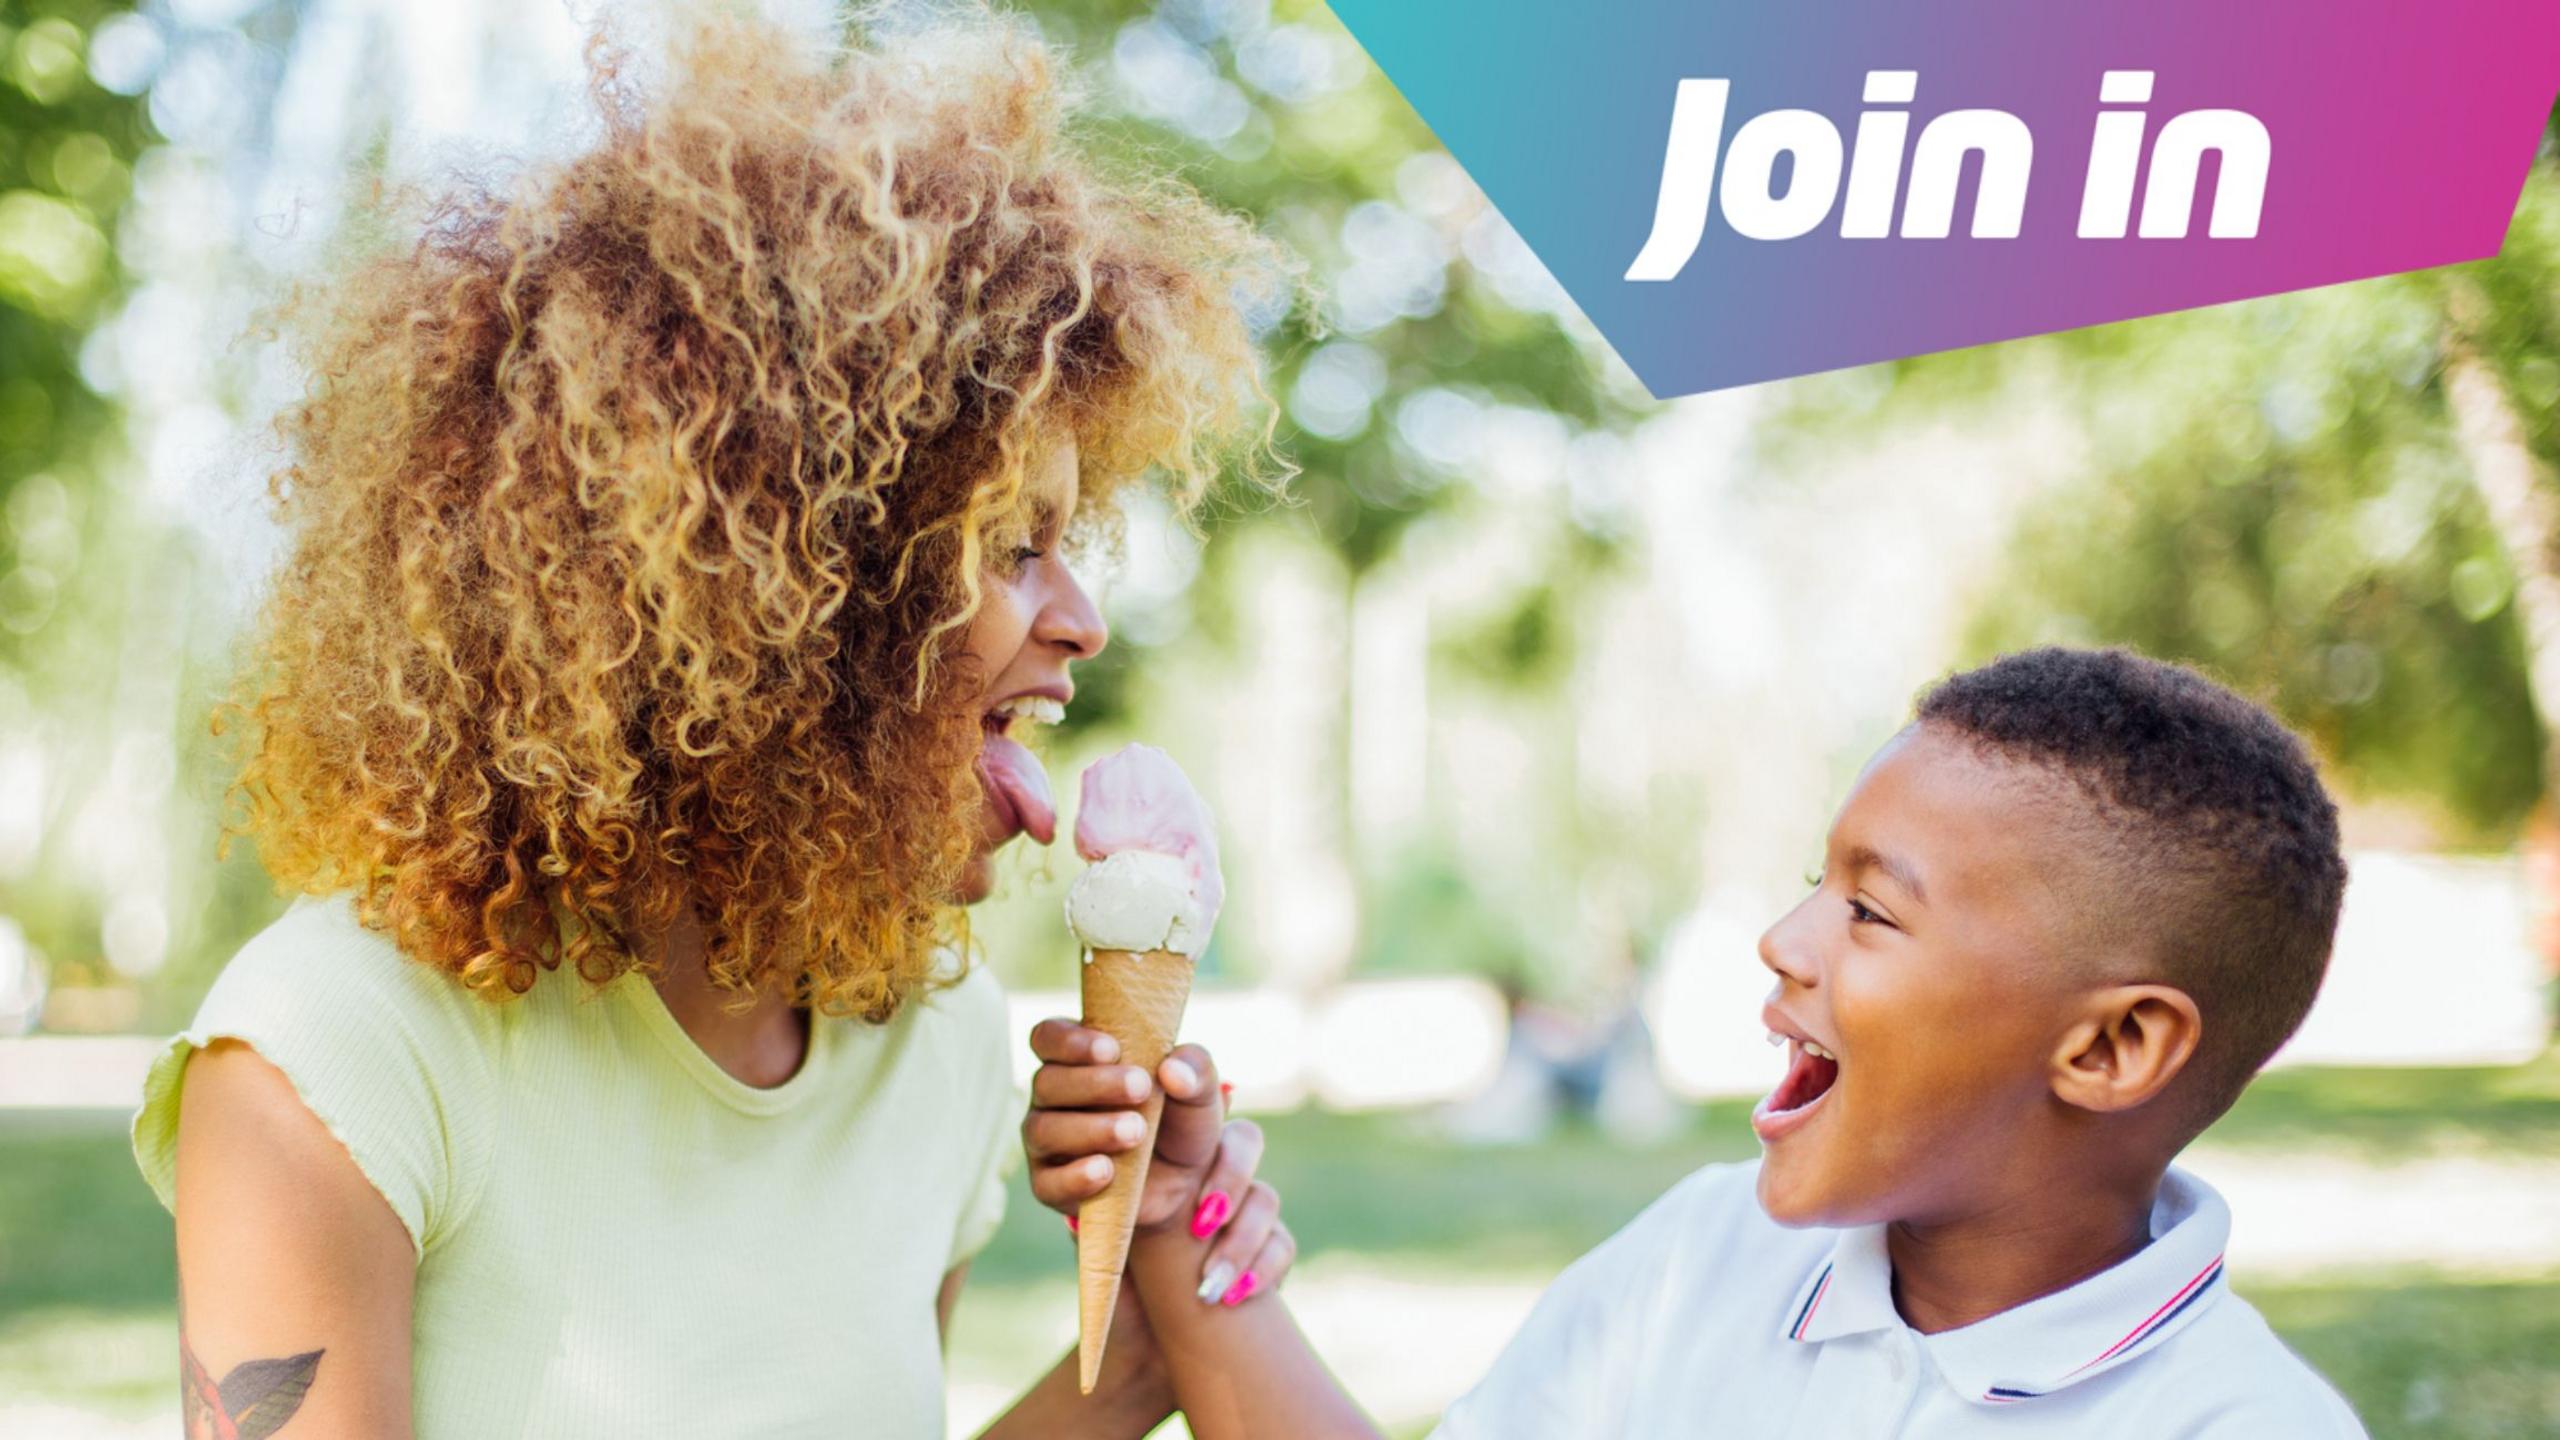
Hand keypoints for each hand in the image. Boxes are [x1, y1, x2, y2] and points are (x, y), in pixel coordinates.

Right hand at [1023, 1023, 1293, 1299]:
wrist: (1187, 1181)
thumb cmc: (1181, 1120)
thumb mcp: (1199, 1091)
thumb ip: (1194, 1070)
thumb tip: (1172, 1070)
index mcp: (1078, 1059)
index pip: (1049, 1037)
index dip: (1070, 1041)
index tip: (1112, 1050)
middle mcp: (1053, 1097)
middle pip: (1047, 1082)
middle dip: (1094, 1084)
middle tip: (1141, 1088)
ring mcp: (1048, 1142)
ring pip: (1044, 1130)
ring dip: (1091, 1128)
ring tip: (1136, 1131)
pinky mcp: (1052, 1186)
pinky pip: (1046, 1183)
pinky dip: (1075, 1176)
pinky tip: (1106, 1170)